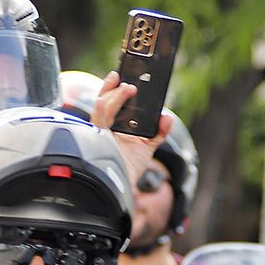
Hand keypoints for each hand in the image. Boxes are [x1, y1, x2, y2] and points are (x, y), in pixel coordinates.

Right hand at [90, 70, 175, 184]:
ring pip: (100, 110)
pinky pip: (98, 123)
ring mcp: (98, 135)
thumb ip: (158, 132)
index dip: (111, 87)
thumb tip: (167, 117)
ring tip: (127, 88)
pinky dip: (102, 111)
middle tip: (122, 78)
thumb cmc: (128, 170)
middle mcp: (103, 129)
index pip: (109, 102)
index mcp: (112, 127)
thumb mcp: (147, 148)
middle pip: (103, 102)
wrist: (122, 191)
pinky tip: (105, 102)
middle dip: (112, 89)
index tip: (118, 74)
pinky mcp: (97, 142)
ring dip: (113, 97)